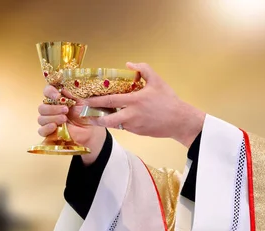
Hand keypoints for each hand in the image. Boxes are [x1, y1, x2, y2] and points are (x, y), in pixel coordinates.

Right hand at [38, 85, 106, 164]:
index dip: (50, 92)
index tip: (58, 96)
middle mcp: (52, 108)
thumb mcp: (82, 100)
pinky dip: (46, 128)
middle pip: (42, 107)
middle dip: (53, 108)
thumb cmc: (87, 113)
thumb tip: (62, 89)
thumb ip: (72, 93)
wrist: (91, 129)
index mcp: (58, 98)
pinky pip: (41, 131)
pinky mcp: (50, 132)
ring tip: (65, 119)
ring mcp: (50, 121)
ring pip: (41, 119)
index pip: (47, 91)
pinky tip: (54, 127)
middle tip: (66, 110)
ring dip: (52, 118)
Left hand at [84, 62, 205, 147]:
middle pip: (106, 119)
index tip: (85, 100)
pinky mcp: (136, 132)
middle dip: (93, 117)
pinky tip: (113, 118)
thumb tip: (129, 64)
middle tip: (85, 114)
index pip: (110, 101)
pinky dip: (117, 123)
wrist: (180, 121)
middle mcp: (131, 114)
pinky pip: (123, 127)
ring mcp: (133, 125)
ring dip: (103, 121)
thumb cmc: (168, 100)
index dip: (95, 101)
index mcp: (134, 100)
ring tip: (95, 116)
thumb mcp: (157, 81)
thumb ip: (143, 69)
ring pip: (113, 125)